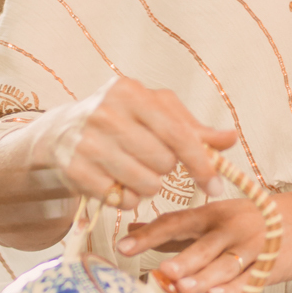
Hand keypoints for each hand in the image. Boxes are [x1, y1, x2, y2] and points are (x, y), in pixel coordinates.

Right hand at [26, 76, 235, 209]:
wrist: (60, 131)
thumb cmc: (118, 118)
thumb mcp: (153, 112)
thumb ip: (192, 127)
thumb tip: (230, 138)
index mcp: (129, 92)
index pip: (178, 134)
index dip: (201, 163)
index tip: (216, 185)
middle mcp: (106, 113)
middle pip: (164, 163)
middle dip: (165, 168)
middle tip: (151, 160)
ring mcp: (88, 142)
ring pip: (146, 184)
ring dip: (148, 185)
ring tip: (135, 171)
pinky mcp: (75, 170)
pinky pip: (122, 200)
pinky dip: (127, 199)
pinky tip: (118, 183)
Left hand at [118, 197, 267, 292]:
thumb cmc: (258, 219)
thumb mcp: (217, 216)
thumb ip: (177, 229)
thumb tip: (134, 230)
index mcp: (213, 213)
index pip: (176, 222)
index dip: (150, 235)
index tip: (124, 245)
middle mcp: (231, 227)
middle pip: (202, 246)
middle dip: (181, 260)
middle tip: (162, 271)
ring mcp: (252, 247)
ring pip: (224, 266)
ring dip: (203, 278)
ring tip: (183, 288)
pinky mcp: (271, 266)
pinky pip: (249, 281)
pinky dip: (233, 290)